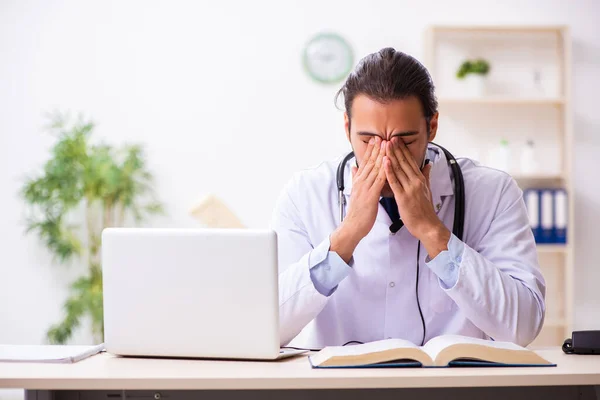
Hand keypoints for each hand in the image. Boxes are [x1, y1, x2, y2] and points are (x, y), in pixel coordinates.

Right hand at [330, 137, 385, 262]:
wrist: (353, 225)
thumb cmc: (357, 211)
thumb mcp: (355, 191)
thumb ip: (355, 178)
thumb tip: (353, 167)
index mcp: (359, 180)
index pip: (366, 162)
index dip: (371, 150)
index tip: (376, 139)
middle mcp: (361, 181)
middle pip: (370, 162)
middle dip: (377, 148)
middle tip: (382, 136)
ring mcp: (366, 187)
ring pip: (375, 168)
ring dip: (381, 156)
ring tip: (386, 144)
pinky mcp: (371, 195)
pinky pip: (379, 181)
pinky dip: (384, 171)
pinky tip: (389, 163)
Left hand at [384, 138, 449, 257]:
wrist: (427, 226)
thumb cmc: (425, 210)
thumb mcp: (427, 190)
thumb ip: (426, 176)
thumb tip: (428, 164)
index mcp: (420, 179)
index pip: (410, 161)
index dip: (403, 149)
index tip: (397, 139)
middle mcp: (416, 181)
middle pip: (404, 162)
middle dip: (396, 149)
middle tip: (389, 137)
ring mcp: (410, 188)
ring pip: (399, 169)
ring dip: (392, 156)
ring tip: (386, 145)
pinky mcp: (403, 197)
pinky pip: (395, 182)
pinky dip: (389, 171)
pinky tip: (385, 162)